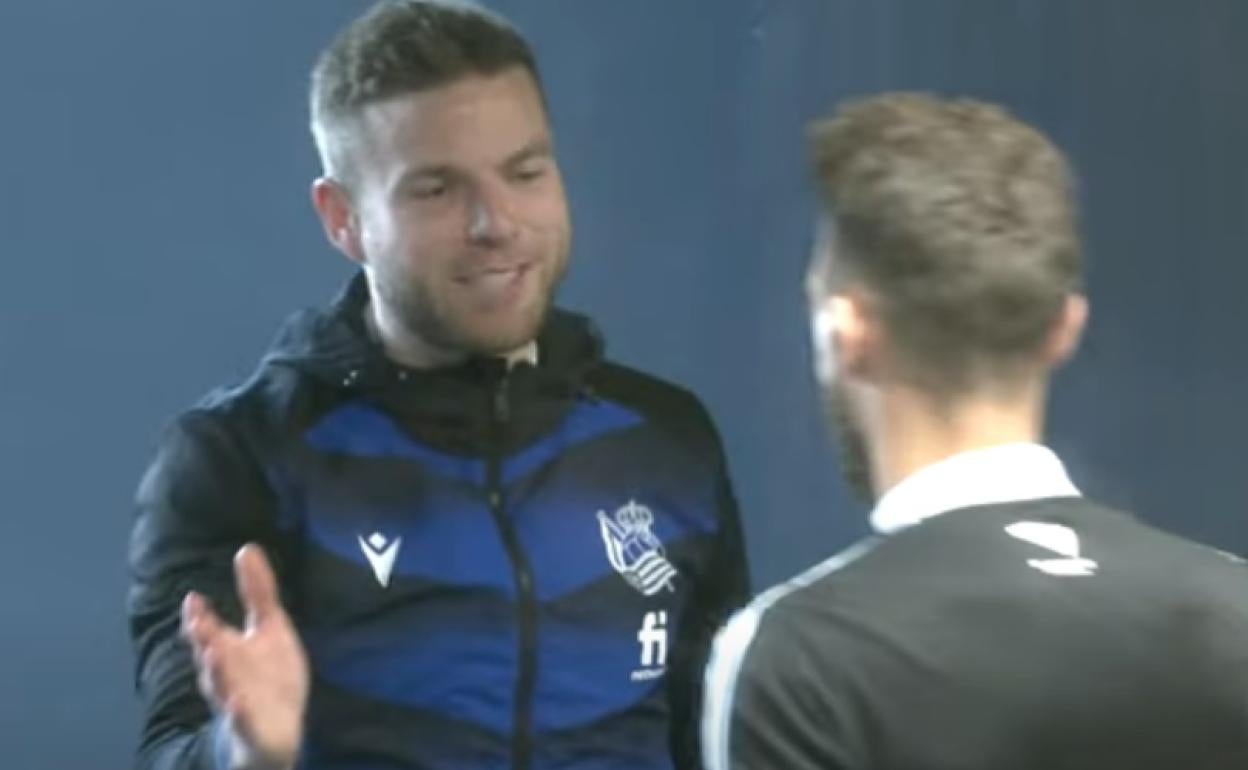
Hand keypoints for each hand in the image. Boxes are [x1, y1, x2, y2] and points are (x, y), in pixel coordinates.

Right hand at [182, 544, 309, 769]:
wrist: (276, 729)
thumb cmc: (267, 674)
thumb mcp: (270, 627)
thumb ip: (258, 592)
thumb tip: (247, 548)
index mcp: (228, 651)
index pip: (208, 631)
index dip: (199, 617)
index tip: (193, 599)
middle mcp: (225, 676)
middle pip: (210, 657)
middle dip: (203, 640)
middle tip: (197, 624)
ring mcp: (236, 702)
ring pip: (221, 688)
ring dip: (216, 672)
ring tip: (212, 654)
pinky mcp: (250, 728)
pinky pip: (242, 722)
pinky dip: (239, 714)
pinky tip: (238, 704)